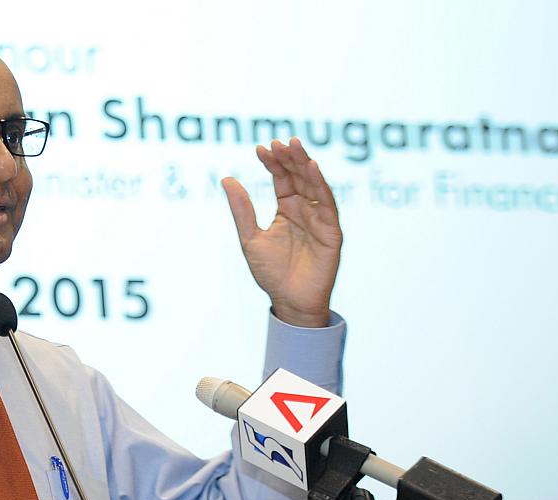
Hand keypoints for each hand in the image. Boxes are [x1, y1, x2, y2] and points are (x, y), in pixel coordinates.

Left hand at [221, 138, 342, 327]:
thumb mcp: (250, 237)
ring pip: (313, 184)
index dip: (273, 163)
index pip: (281, 179)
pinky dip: (320, 184)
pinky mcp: (331, 230)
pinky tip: (311, 167)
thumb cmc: (271, 273)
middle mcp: (305, 209)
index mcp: (286, 210)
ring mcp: (319, 218)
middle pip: (298, 176)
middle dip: (289, 158)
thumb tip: (226, 179)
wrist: (289, 301)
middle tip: (279, 141)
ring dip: (304, 164)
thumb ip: (242, 209)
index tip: (260, 148)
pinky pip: (327, 203)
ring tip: (294, 146)